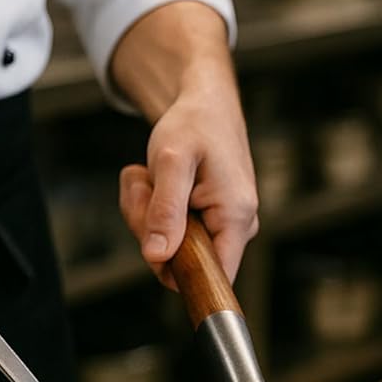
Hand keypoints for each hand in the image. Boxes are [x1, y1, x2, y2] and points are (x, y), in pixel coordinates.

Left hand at [118, 84, 258, 286]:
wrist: (203, 103)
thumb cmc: (194, 124)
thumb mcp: (172, 160)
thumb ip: (165, 209)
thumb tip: (157, 257)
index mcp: (236, 217)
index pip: (215, 278)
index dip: (179, 272)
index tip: (153, 243)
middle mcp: (236, 227)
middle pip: (180, 263)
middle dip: (148, 227)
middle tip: (145, 186)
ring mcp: (220, 225)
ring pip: (167, 247)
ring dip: (144, 212)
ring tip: (151, 176)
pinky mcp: (204, 221)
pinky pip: (166, 231)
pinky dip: (149, 207)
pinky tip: (154, 180)